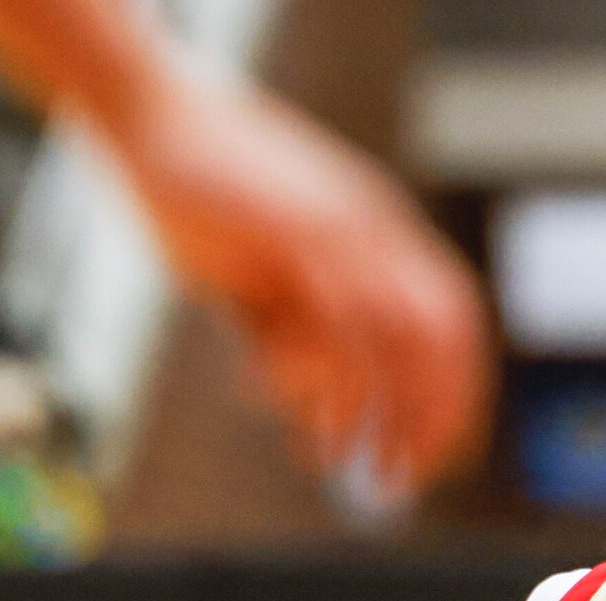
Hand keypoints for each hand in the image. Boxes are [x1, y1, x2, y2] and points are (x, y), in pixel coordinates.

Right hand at [109, 69, 492, 484]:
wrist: (150, 118)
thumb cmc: (204, 196)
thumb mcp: (267, 270)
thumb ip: (296, 323)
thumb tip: (310, 396)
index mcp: (381, 227)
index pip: (452, 320)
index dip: (454, 390)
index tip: (437, 449)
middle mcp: (374, 226)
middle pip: (439, 337)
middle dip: (430, 417)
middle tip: (398, 476)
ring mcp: (339, 227)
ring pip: (392, 341)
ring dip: (375, 416)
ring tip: (343, 466)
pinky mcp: (294, 236)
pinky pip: (333, 329)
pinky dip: (321, 393)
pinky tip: (300, 431)